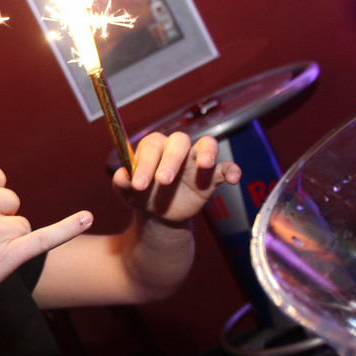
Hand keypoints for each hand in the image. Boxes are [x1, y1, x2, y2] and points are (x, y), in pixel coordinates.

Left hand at [112, 131, 241, 222]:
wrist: (157, 215)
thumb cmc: (141, 195)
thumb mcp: (128, 192)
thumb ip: (123, 183)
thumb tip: (122, 177)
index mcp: (153, 149)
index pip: (151, 146)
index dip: (145, 163)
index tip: (138, 184)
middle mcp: (176, 150)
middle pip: (179, 141)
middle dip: (171, 159)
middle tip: (163, 180)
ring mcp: (195, 161)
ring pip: (206, 145)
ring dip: (207, 152)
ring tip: (204, 164)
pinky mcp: (211, 177)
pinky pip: (225, 168)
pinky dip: (232, 170)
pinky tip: (234, 178)